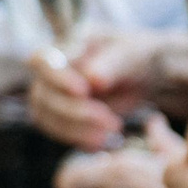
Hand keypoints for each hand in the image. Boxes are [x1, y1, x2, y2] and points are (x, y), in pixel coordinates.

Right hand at [30, 31, 167, 150]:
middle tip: (112, 122)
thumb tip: (92, 79)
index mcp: (66, 45)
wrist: (145, 73)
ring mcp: (53, 93)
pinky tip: (102, 142)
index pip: (43, 60)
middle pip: (43, 95)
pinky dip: (79, 138)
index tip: (84, 91)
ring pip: (46, 116)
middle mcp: (52, 70)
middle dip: (76, 111)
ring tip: (110, 133)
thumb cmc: (136, 55)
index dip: (57, 78)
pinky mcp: (61, 115)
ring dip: (76, 129)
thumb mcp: (131, 54)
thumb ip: (112, 64)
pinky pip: (58, 131)